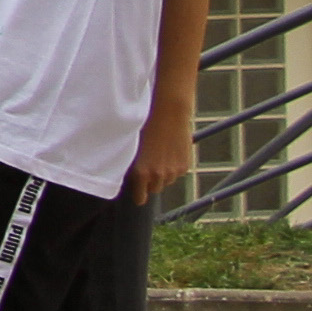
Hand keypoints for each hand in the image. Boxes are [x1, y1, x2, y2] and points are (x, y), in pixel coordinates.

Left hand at [127, 85, 194, 204]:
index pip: (140, 199)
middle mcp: (157, 176)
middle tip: (149, 165)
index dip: (139, 194)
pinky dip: (174, 166)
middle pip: (154, 189)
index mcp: (140, 172)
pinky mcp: (184, 166)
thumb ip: (131, 164)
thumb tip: (128, 174)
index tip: (138, 190)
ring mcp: (172, 172)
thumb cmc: (146, 124)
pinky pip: (177, 173)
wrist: (169, 112)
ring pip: (166, 181)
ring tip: (160, 154)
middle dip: (151, 181)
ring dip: (163, 173)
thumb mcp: (132, 146)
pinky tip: (170, 150)